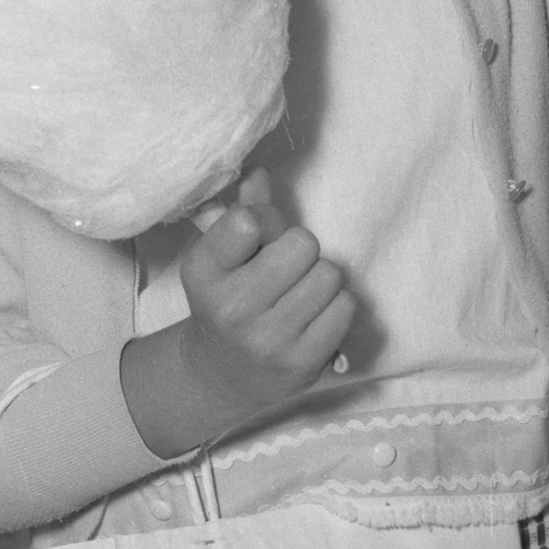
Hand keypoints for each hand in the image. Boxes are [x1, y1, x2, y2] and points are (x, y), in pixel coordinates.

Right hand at [172, 169, 354, 443]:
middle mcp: (231, 308)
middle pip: (303, 243)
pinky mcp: (301, 365)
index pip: (249, 220)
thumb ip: (244, 211)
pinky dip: (335, 307)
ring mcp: (267, 340)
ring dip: (321, 278)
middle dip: (300, 250)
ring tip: (298, 294)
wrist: (224, 376)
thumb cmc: (229, 298)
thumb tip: (258, 172)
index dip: (267, 220)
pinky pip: (344, 308)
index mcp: (204, 271)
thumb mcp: (222, 256)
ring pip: (329, 274)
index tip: (259, 236)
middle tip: (285, 268)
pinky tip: (312, 317)